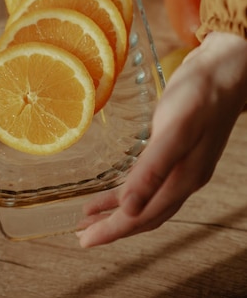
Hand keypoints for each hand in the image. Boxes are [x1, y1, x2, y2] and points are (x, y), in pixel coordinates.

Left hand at [78, 31, 246, 246]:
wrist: (225, 70)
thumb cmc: (201, 94)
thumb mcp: (176, 128)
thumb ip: (154, 167)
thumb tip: (129, 208)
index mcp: (184, 178)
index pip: (143, 216)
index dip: (114, 230)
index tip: (87, 240)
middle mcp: (184, 178)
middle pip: (144, 214)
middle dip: (113, 226)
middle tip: (83, 235)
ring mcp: (183, 165)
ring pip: (147, 200)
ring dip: (119, 210)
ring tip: (92, 216)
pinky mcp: (177, 150)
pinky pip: (150, 181)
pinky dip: (131, 189)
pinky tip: (118, 188)